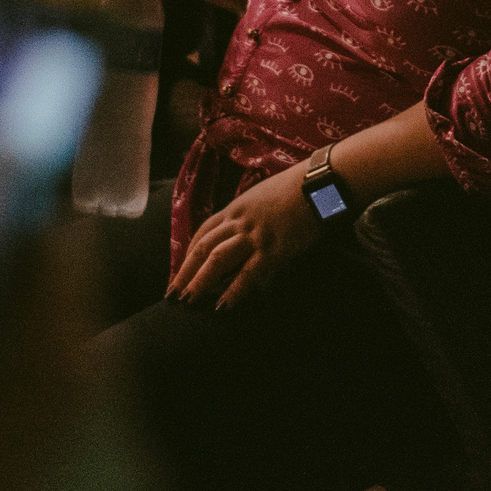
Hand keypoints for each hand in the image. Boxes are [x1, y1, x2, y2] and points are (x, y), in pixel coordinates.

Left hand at [170, 158, 321, 308]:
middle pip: (203, 248)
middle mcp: (239, 221)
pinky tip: (222, 307)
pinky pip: (247, 274)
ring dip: (200, 282)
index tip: (180, 269)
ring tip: (188, 302)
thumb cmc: (297, 188)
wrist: (318, 182)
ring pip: (217, 260)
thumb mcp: (264, 197)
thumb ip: (252, 215)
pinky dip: (232, 292)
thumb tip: (247, 234)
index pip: (204, 232)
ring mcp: (254, 235)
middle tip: (172, 294)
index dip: (189, 252)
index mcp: (237, 208)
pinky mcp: (272, 249)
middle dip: (185, 272)